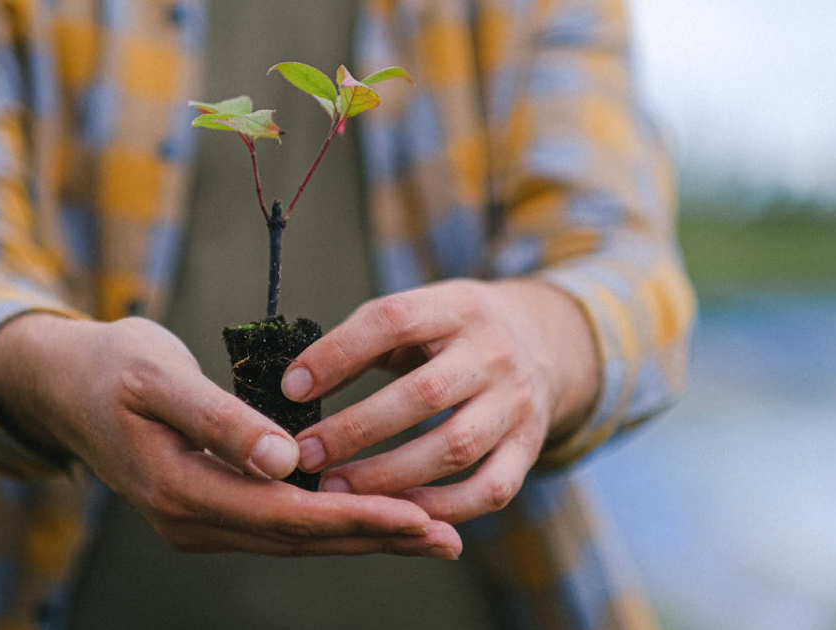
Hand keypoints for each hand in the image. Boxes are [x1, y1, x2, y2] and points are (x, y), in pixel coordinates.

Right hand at [0, 314, 461, 557]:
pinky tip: (372, 514)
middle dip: (375, 537)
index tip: (417, 515)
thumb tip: (285, 461)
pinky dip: (330, 520)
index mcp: (179, 488)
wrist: (62, 384)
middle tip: (447, 537)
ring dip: (361, 535)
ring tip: (429, 533)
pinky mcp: (207, 507)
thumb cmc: (110, 367)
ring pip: (293, 536)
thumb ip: (220, 418)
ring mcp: (197, 520)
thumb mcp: (158, 377)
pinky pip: (280, 522)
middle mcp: (190, 518)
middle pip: (299, 537)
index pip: (285, 514)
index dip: (354, 516)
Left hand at [281, 279, 599, 523]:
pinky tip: (397, 513)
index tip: (292, 388)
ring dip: (389, 475)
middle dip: (356, 429)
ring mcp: (516, 403)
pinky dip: (443, 508)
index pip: (393, 320)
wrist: (544, 344)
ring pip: (454, 448)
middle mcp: (492, 353)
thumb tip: (296, 384)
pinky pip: (490, 489)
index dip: (338, 354)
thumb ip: (363, 341)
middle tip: (304, 454)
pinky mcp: (530, 446)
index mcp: (456, 307)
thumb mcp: (418, 315)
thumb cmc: (451, 334)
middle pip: (423, 394)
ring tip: (336, 489)